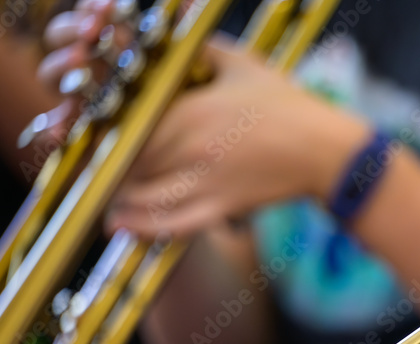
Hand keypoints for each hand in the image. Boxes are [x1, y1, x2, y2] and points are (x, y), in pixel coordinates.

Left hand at [38, 1, 370, 237]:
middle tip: (93, 163)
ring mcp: (205, 181)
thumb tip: (180, 39)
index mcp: (191, 110)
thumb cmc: (289, 105)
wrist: (326, 151)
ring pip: (143, 194)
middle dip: (108, 163)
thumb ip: (205, 50)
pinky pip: (174, 224)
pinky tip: (123, 225)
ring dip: (118, 196)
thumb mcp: (245, 65)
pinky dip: (144, 228)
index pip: (129, 123)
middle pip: (128, 160)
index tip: (93, 130)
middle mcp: (190, 148)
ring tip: (104, 195)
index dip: (105, 130)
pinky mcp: (221, 206)